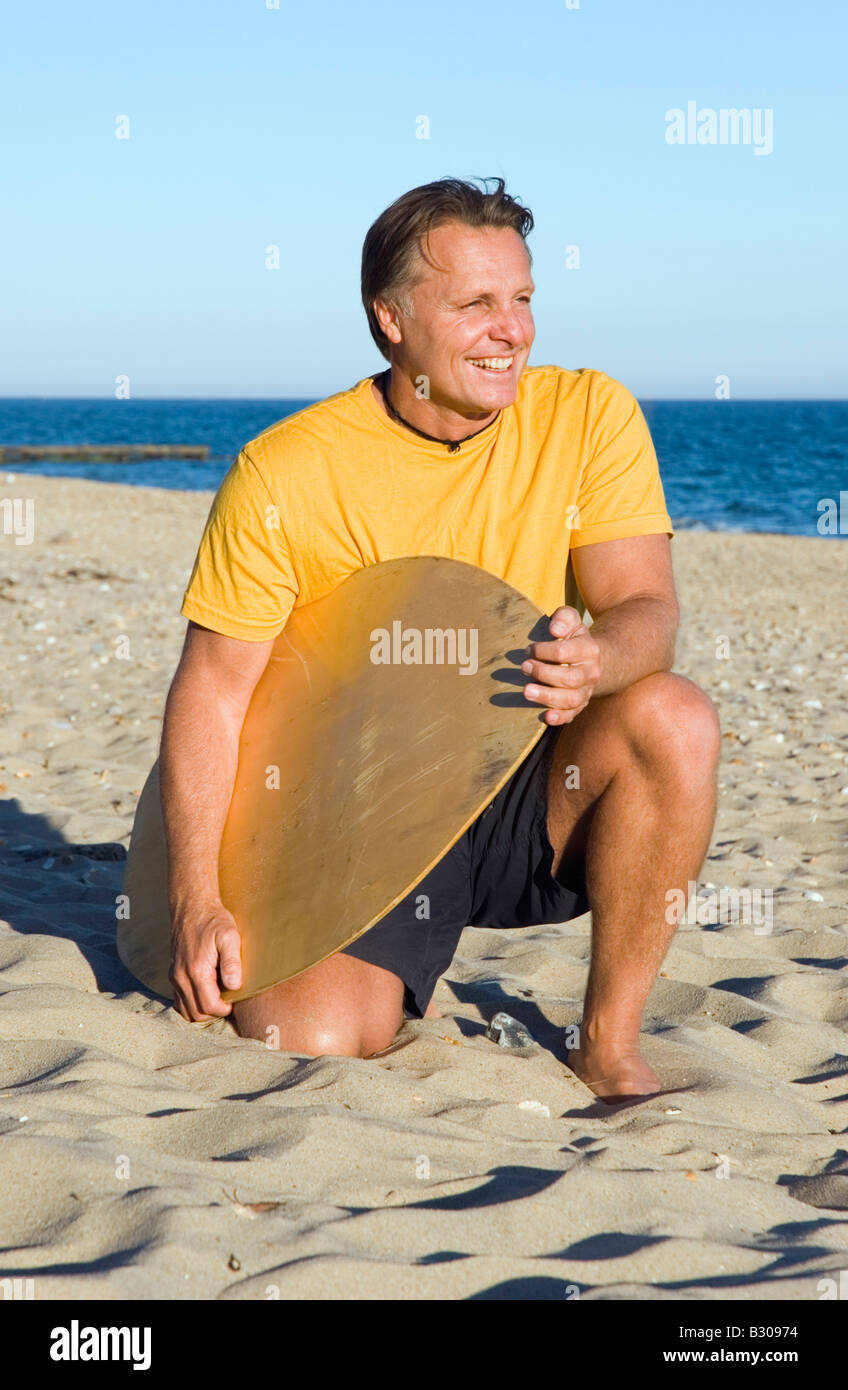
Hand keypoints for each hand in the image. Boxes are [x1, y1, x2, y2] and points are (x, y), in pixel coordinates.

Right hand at [169, 901, 242, 1020]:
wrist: (192, 906)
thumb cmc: (214, 920)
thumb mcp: (229, 936)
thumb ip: (232, 962)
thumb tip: (234, 986)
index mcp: (196, 970)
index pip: (209, 1007)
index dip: (225, 1010)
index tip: (235, 1000)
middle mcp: (181, 977)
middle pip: (196, 1013)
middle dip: (214, 1012)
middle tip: (228, 1000)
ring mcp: (175, 976)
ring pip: (185, 1010)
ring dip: (202, 1011)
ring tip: (218, 998)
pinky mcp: (173, 974)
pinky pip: (179, 1000)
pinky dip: (192, 1004)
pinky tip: (206, 993)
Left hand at [521, 605, 600, 724]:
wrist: (590, 658)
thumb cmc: (571, 637)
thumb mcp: (570, 620)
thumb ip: (564, 618)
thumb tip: (554, 629)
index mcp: (589, 649)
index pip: (564, 652)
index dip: (543, 651)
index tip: (529, 650)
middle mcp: (591, 672)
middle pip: (569, 678)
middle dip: (543, 673)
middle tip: (524, 667)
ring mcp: (587, 690)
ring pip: (571, 699)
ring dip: (547, 697)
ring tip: (526, 691)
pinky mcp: (580, 704)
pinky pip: (572, 714)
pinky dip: (560, 718)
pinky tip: (546, 717)